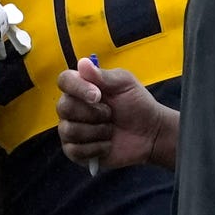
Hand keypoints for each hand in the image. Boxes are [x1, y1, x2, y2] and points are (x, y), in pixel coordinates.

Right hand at [57, 57, 166, 171]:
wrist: (150, 133)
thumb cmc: (137, 104)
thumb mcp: (124, 83)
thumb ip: (103, 75)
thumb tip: (82, 63)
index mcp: (81, 88)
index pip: (64, 81)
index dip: (78, 88)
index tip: (98, 95)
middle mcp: (72, 108)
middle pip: (64, 107)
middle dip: (92, 113)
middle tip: (110, 114)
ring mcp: (71, 131)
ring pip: (69, 130)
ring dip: (97, 131)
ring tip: (111, 130)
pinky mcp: (76, 152)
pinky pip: (75, 150)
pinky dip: (96, 148)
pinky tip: (108, 144)